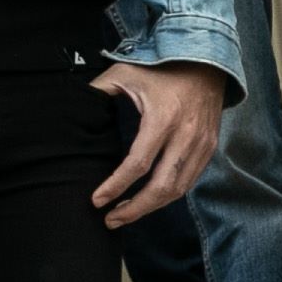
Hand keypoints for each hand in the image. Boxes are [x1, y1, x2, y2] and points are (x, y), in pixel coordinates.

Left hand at [90, 60, 224, 227]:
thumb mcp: (124, 73)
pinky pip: (189, 181)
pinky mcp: (209, 149)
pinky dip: (168, 195)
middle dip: (134, 209)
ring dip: (151, 207)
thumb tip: (72, 106)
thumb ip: (98, 90)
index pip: (138, 164)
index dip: (116, 186)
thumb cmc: (161, 69)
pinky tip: (148, 200)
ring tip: (124, 215)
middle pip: (162, 187)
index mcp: (162, 119)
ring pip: (178, 189)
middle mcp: (185, 136)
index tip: (97, 200)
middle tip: (110, 220)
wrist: (205, 62)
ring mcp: (201, 145)